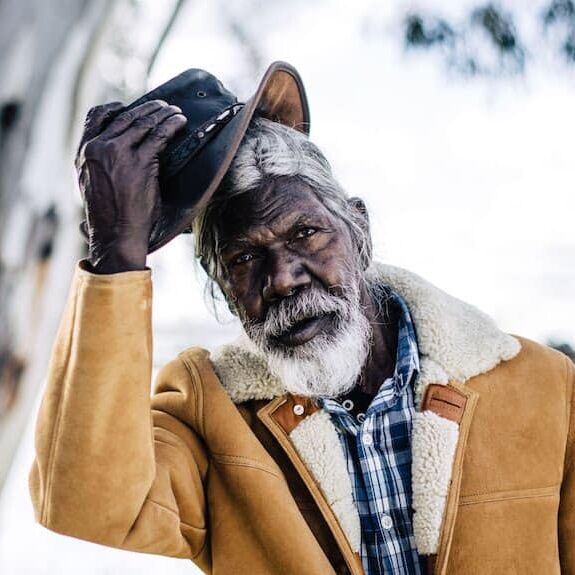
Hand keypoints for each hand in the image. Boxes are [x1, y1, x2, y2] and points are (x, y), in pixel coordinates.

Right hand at [75, 99, 186, 272]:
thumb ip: (98, 164)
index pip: (96, 116)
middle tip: (163, 106)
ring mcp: (118, 153)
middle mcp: (98, 148)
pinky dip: (172, 125)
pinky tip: (180, 123)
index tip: (130, 106)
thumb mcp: (91, 185)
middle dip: (148, 108)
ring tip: (175, 113)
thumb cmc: (108, 217)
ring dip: (163, 113)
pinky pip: (159, 135)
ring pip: (144, 122)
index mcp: (84, 152)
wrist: (115, 234)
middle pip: (125, 116)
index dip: (116, 107)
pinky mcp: (140, 162)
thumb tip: (112, 153)